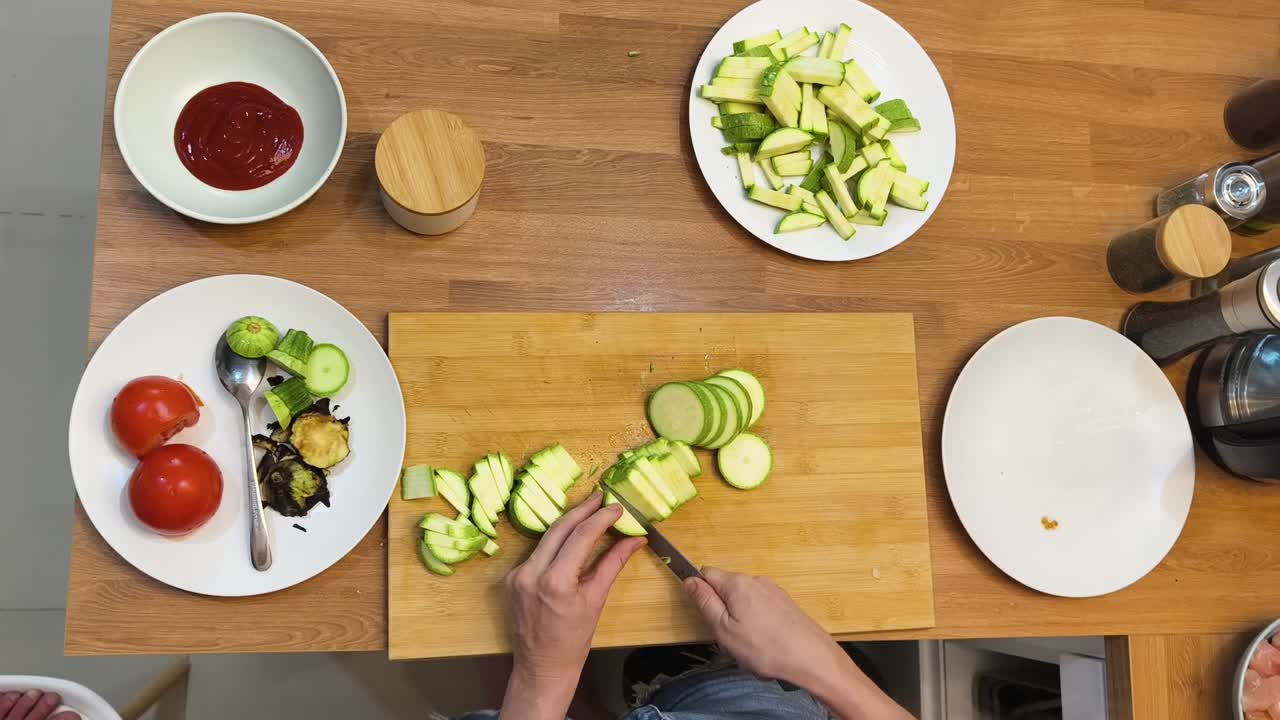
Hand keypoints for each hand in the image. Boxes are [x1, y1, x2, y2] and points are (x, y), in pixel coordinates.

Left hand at [500, 492, 645, 719]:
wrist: (542, 667)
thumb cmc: (574, 640)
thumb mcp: (596, 600)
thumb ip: (612, 564)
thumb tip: (634, 539)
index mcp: (555, 581)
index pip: (581, 536)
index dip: (601, 518)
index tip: (617, 507)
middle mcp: (531, 572)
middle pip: (559, 528)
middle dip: (582, 510)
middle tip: (602, 498)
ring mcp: (517, 575)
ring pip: (546, 538)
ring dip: (568, 524)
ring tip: (589, 511)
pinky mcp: (511, 579)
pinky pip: (537, 553)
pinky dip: (555, 544)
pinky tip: (569, 538)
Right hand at [684, 567, 911, 719]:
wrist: (811, 659)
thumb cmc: (765, 648)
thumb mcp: (723, 629)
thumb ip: (705, 602)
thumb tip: (689, 580)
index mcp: (737, 583)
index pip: (706, 574)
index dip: (701, 593)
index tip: (706, 616)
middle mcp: (756, 580)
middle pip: (726, 589)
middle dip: (722, 611)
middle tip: (728, 638)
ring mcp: (773, 591)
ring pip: (744, 601)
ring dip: (740, 620)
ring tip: (750, 646)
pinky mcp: (786, 604)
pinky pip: (761, 609)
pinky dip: (758, 625)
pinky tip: (765, 645)